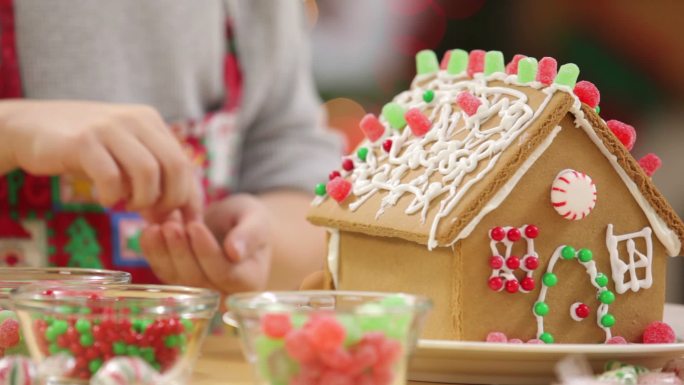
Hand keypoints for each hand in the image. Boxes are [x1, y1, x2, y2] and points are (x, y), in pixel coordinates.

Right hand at [0, 100, 199, 219]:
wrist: (29, 127)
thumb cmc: (84, 149)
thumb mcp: (124, 155)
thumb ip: (153, 176)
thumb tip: (180, 212)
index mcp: (150, 121)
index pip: (184, 163)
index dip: (187, 197)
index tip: (178, 220)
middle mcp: (135, 119)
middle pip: (175, 167)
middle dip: (169, 201)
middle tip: (151, 214)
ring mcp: (109, 128)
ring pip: (148, 172)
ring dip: (142, 199)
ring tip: (127, 205)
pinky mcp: (83, 141)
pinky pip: (111, 178)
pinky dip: (112, 197)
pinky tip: (105, 199)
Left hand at [140, 194, 271, 292]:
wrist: (234, 226)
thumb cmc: (250, 221)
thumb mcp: (257, 220)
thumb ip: (250, 234)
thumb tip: (235, 251)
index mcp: (249, 282)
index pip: (225, 273)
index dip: (207, 252)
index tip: (195, 226)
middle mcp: (224, 294)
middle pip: (197, 280)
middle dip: (182, 252)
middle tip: (172, 225)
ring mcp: (199, 293)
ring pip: (177, 278)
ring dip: (165, 252)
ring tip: (160, 225)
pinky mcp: (180, 284)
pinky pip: (165, 272)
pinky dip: (154, 253)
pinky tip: (149, 232)